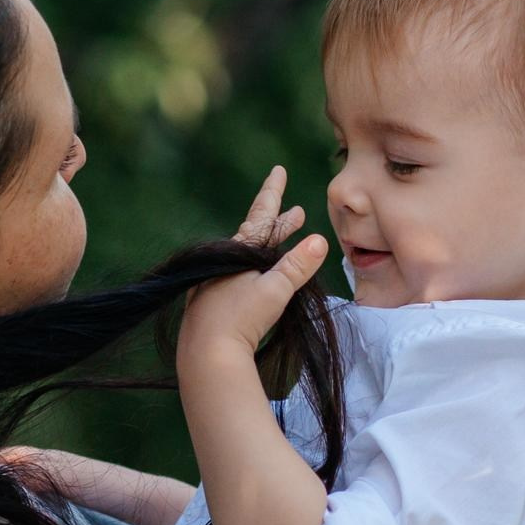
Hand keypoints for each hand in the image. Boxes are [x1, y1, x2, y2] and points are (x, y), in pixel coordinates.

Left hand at [178, 167, 326, 366]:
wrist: (206, 355)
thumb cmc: (239, 321)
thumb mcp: (274, 291)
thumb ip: (296, 266)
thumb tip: (319, 240)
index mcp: (236, 252)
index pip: (260, 215)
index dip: (272, 193)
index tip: (278, 170)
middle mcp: (222, 263)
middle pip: (254, 236)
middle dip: (277, 225)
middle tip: (296, 213)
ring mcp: (214, 282)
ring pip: (245, 257)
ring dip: (266, 248)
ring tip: (280, 240)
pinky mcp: (210, 303)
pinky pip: (236, 276)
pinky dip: (252, 269)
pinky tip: (253, 276)